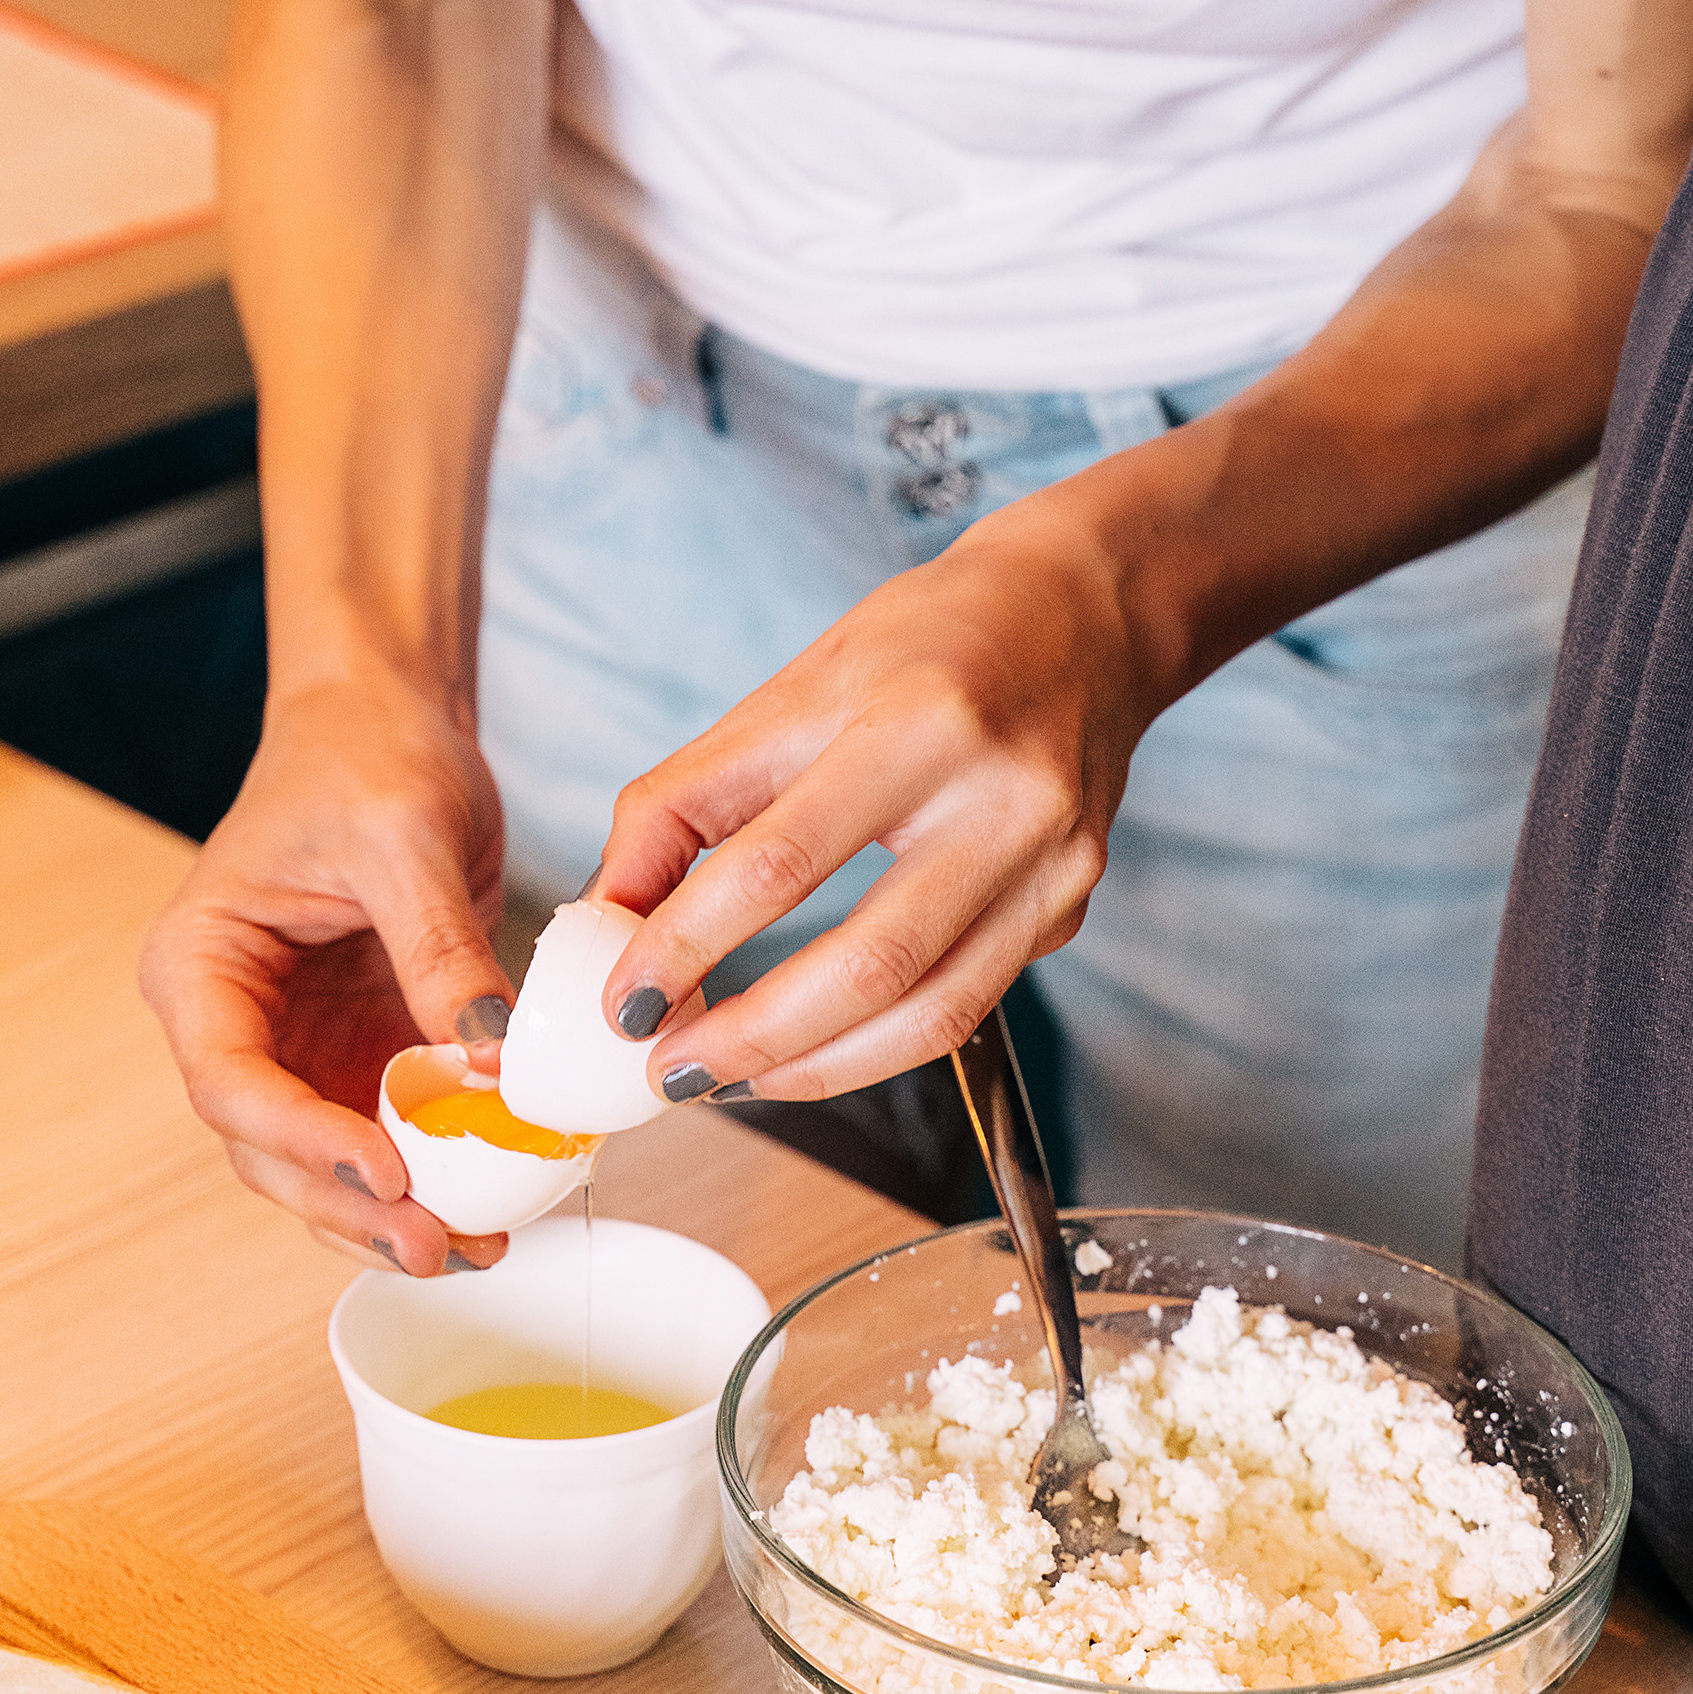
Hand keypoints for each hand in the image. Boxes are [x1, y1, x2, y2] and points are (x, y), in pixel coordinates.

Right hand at [139, 668, 513, 1274]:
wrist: (389, 721)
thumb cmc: (366, 755)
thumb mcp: (405, 839)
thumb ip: (438, 950)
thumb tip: (489, 1059)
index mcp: (202, 968)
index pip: (230, 1081)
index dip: (302, 1139)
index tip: (384, 1169)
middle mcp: (238, 1023)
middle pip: (273, 1149)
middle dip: (352, 1206)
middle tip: (436, 1245)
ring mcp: (301, 1047)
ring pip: (328, 1162)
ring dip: (394, 1213)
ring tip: (474, 1249)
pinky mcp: (364, 1051)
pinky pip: (392, 1133)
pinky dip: (437, 1173)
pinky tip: (494, 1204)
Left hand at [594, 484, 1150, 1102]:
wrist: (1084, 616)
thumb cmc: (926, 645)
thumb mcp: (792, 690)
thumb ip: (687, 801)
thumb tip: (608, 918)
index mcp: (918, 722)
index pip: (779, 861)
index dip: (685, 945)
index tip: (623, 1002)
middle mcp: (1002, 799)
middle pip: (869, 964)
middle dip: (752, 1037)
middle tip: (670, 1069)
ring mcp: (1051, 864)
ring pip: (927, 1014)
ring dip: (813, 1069)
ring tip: (730, 1077)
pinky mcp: (1068, 907)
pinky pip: (962, 1007)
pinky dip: (872, 1046)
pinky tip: (809, 1051)